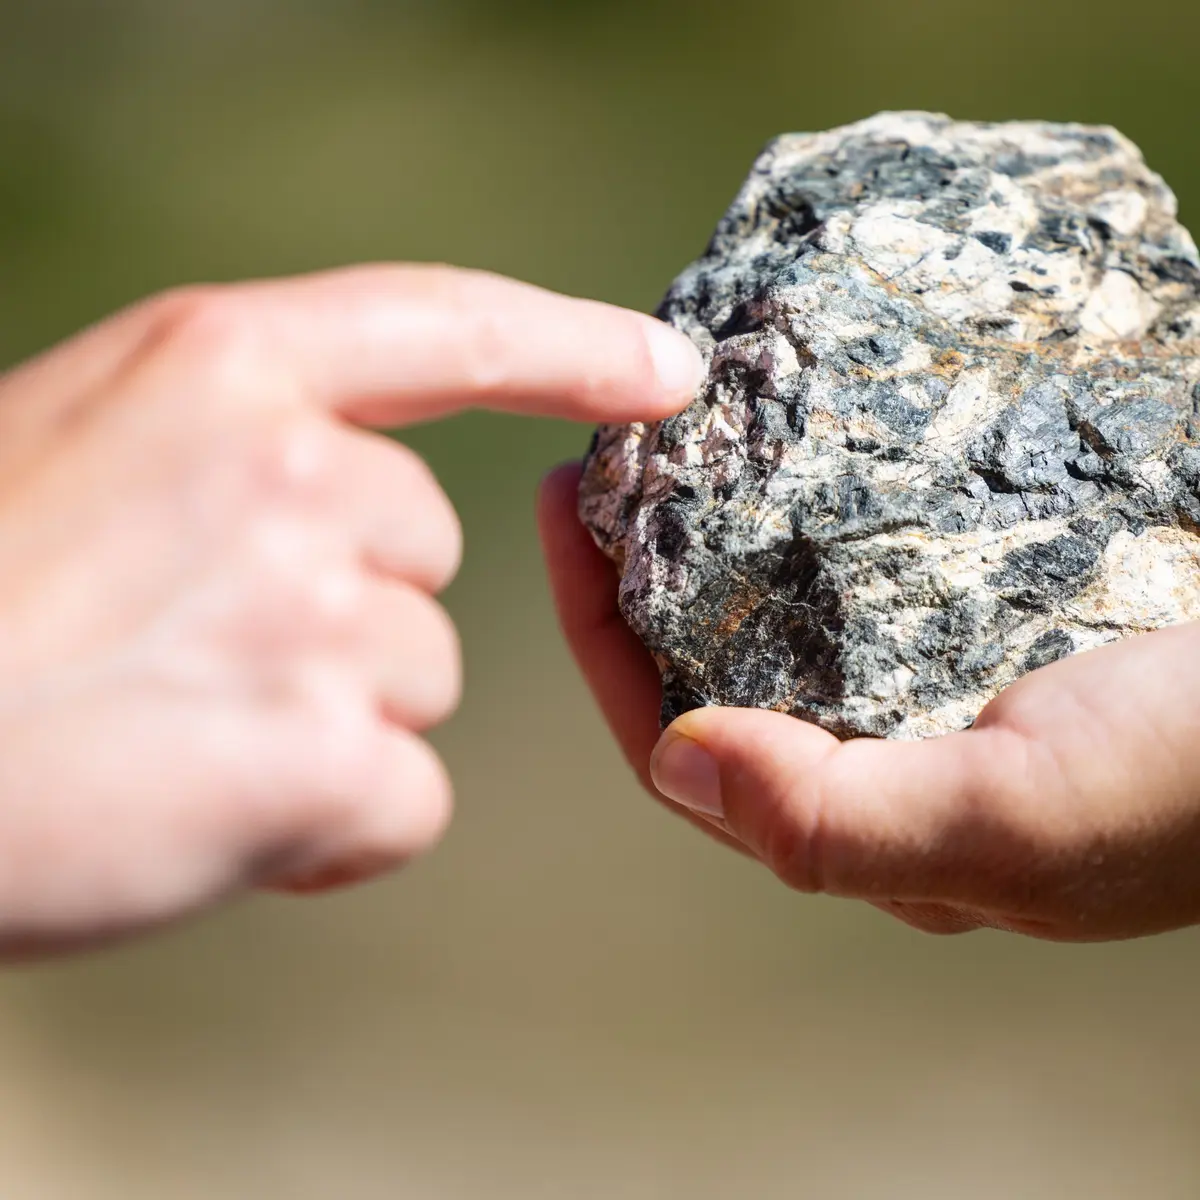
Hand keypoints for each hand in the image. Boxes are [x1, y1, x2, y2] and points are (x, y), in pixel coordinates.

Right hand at [0, 265, 703, 958]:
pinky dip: (332, 827)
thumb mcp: (81, 453)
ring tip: (184, 740)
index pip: (442, 325)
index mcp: (217, 367)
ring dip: (332, 721)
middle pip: (428, 552)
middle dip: (350, 610)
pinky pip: (404, 797)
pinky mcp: (324, 751)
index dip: (570, 340)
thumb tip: (359, 530)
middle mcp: (289, 469)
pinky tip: (220, 821)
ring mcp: (312, 609)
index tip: (666, 368)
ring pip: (417, 677)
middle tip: (203, 659)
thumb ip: (231, 457)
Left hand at [540, 462, 1199, 941]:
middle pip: (713, 663)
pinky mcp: (988, 602)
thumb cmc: (1197, 775)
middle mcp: (884, 751)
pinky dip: (811, 493)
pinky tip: (791, 428)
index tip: (562, 505)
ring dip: (716, 523)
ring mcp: (932, 673)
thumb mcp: (1019, 823)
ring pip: (781, 603)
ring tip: (671, 427)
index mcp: (867, 821)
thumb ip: (836, 822)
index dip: (598, 634)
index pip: (677, 742)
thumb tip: (675, 768)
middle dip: (638, 566)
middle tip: (598, 454)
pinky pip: (862, 550)